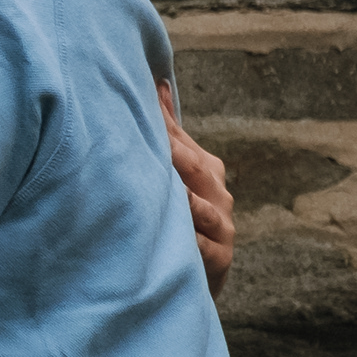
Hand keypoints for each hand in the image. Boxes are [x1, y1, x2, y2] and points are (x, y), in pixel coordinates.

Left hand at [162, 80, 234, 288]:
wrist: (197, 274)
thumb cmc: (180, 217)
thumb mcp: (176, 174)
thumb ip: (168, 131)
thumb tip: (157, 82)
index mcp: (207, 169)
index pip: (177, 140)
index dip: (158, 122)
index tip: (136, 96)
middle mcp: (218, 194)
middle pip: (190, 167)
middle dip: (169, 152)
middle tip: (146, 137)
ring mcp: (221, 226)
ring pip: (198, 208)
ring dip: (181, 199)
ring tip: (166, 188)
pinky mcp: (218, 257)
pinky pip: (200, 247)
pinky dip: (187, 241)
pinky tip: (173, 236)